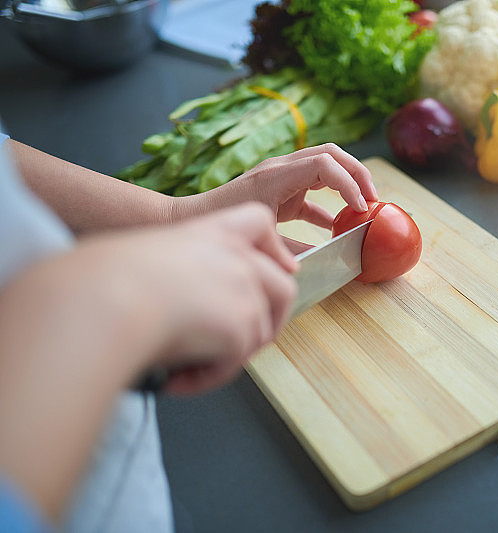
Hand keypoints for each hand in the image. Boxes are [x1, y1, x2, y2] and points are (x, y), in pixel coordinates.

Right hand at [125, 203, 297, 393]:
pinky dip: (208, 377)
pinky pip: (235, 362)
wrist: (106, 299)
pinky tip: (177, 378)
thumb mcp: (145, 260)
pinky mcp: (244, 323)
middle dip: (268, 323)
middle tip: (235, 346)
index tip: (281, 267)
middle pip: (283, 288)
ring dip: (227, 358)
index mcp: (210, 232)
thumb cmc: (105, 280)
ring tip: (187, 367)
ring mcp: (245, 290)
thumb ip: (178, 275)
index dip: (274, 248)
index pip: (259, 221)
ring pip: (259, 334)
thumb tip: (171, 307)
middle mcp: (236, 257)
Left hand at [178, 144, 378, 234]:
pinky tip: (338, 227)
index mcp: (277, 176)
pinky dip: (329, 204)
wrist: (188, 219)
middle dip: (358, 174)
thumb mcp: (260, 239)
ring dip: (348, 183)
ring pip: (326, 165)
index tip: (361, 209)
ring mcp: (281, 175)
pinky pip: (313, 189)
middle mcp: (281, 168)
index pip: (325, 164)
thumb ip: (293, 250)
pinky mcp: (279, 190)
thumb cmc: (220, 227)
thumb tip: (323, 264)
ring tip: (365, 207)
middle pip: (332, 154)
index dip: (349, 184)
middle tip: (374, 200)